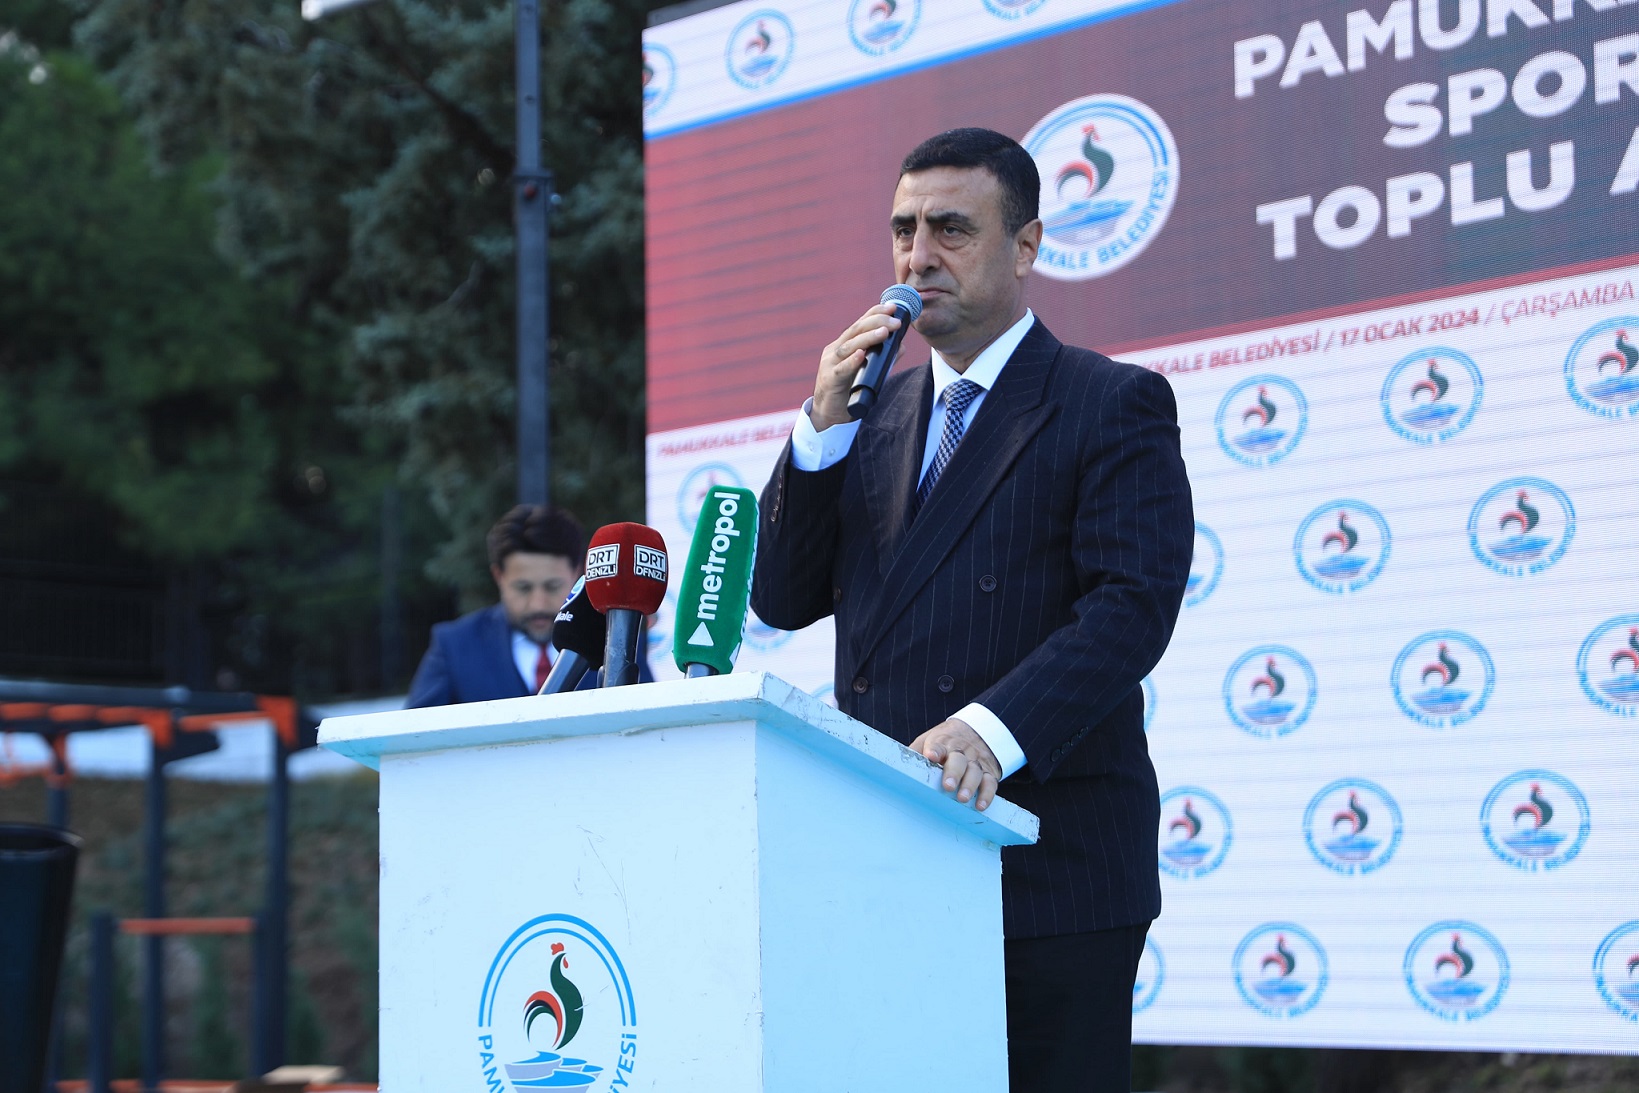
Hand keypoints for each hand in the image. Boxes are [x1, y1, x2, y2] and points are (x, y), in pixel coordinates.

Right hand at [811, 304, 903, 429]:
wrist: (829, 414)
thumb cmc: (848, 390)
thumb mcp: (868, 371)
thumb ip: (883, 358)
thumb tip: (902, 345)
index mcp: (844, 345)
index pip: (860, 323)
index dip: (876, 313)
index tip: (893, 307)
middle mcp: (836, 350)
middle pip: (856, 330)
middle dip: (877, 322)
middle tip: (895, 321)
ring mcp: (830, 364)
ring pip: (849, 346)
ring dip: (868, 338)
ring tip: (884, 332)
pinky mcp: (829, 380)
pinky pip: (841, 369)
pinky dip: (851, 361)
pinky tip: (861, 355)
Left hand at [909, 718, 1000, 810]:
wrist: (976, 730)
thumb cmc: (945, 741)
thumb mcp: (928, 740)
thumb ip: (915, 752)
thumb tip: (895, 768)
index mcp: (943, 743)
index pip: (938, 746)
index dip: (935, 751)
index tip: (930, 756)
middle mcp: (960, 752)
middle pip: (958, 760)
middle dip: (954, 773)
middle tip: (948, 786)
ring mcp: (976, 762)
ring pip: (975, 772)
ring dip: (970, 785)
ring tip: (962, 798)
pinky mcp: (989, 772)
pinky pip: (990, 783)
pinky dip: (987, 794)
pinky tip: (981, 805)